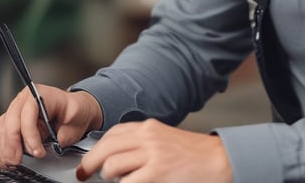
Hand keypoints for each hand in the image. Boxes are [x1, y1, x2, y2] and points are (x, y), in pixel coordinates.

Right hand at [0, 86, 101, 168]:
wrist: (73, 110)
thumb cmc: (74, 111)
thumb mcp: (75, 120)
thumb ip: (62, 134)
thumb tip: (50, 147)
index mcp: (40, 94)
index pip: (27, 113)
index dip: (30, 135)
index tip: (37, 151)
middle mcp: (23, 100)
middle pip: (9, 122)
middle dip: (12, 146)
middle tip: (18, 161)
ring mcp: (14, 110)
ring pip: (0, 130)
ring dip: (2, 150)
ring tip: (12, 163)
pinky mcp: (8, 122)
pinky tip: (0, 159)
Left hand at [76, 119, 231, 182]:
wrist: (219, 162)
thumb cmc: (194, 155)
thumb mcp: (164, 141)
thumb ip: (142, 144)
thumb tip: (114, 156)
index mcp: (149, 127)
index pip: (112, 134)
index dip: (95, 150)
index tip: (88, 162)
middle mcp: (148, 137)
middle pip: (105, 148)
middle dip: (90, 164)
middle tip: (85, 175)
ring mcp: (151, 155)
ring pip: (111, 167)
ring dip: (108, 178)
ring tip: (117, 182)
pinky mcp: (156, 174)